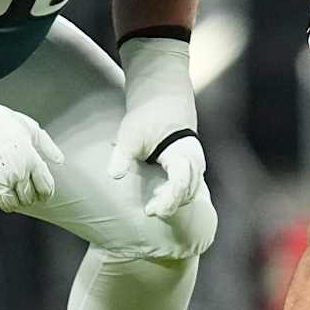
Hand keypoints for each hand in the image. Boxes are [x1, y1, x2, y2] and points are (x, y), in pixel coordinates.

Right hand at [0, 71, 64, 212]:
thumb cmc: (0, 120)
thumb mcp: (29, 127)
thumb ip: (47, 145)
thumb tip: (59, 161)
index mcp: (31, 160)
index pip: (45, 189)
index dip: (45, 193)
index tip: (41, 193)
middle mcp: (16, 174)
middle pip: (28, 199)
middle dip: (28, 197)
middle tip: (22, 191)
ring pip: (10, 206)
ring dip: (11, 202)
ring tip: (8, 193)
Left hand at [109, 36, 204, 219]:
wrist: (163, 98)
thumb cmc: (146, 116)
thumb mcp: (130, 134)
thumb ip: (123, 156)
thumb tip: (114, 175)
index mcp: (182, 155)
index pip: (180, 185)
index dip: (167, 201)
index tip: (150, 211)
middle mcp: (194, 162)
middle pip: (187, 192)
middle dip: (171, 205)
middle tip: (150, 212)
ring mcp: (195, 165)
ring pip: (190, 192)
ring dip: (174, 201)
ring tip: (153, 207)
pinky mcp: (189, 166)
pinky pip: (187, 186)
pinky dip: (176, 195)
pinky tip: (158, 198)